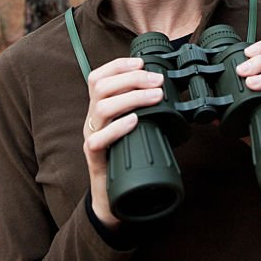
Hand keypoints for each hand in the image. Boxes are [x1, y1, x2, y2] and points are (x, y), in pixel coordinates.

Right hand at [82, 57, 164, 227]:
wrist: (113, 197)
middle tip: (157, 80)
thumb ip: (144, 110)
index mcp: (100, 108)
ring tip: (155, 97)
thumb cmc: (126, 156)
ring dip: (131, 97)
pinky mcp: (94, 158)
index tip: (141, 63)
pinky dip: (117, 127)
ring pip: (101, 108)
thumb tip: (169, 92)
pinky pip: (97, 140)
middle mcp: (93, 119)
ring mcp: (91, 137)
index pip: (99, 77)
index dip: (118, 65)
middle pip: (101, 87)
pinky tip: (134, 121)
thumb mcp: (136, 127)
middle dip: (131, 78)